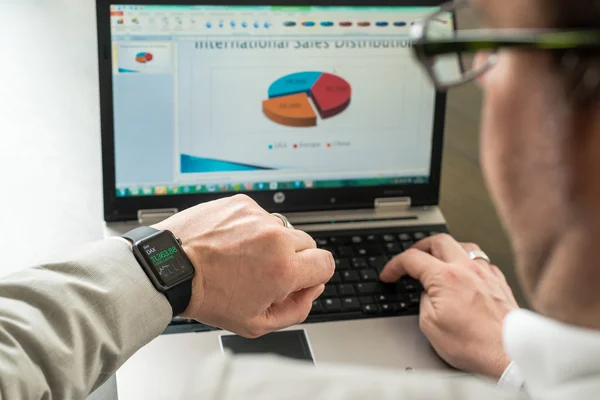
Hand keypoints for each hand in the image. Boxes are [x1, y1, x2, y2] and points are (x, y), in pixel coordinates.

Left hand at [154, 195, 334, 337]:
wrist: (170, 268)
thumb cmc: (207, 295)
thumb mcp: (256, 324)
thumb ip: (296, 310)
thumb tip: (311, 291)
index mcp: (284, 268)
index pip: (326, 263)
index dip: (314, 275)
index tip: (298, 280)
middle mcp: (276, 237)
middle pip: (308, 244)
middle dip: (293, 260)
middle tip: (266, 272)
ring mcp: (258, 217)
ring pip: (283, 230)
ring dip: (272, 243)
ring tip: (244, 257)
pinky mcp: (241, 203)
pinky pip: (260, 216)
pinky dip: (252, 229)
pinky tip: (232, 243)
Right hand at [380, 234, 518, 378]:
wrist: (509, 356)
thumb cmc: (475, 345)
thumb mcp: (430, 326)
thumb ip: (423, 301)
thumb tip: (426, 294)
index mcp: (445, 278)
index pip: (412, 259)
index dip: (395, 265)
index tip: (389, 274)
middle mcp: (467, 269)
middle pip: (438, 241)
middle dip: (419, 247)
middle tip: (411, 258)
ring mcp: (486, 274)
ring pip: (464, 246)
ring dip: (446, 249)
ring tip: (438, 259)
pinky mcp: (500, 283)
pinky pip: (482, 261)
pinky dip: (468, 262)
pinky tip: (466, 273)